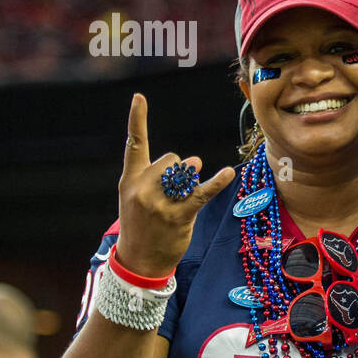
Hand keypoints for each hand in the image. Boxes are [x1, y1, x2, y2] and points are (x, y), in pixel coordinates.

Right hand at [117, 94, 235, 276]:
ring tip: (181, 197)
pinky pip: (202, 193)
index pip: (134, 144)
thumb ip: (156, 175)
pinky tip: (228, 173)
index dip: (136, 119)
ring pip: (186, 172)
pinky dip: (217, 182)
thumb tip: (193, 162)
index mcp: (130, 180)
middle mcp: (143, 188)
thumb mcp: (135, 197)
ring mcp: (160, 203)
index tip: (139, 97)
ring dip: (191, 178)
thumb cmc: (141, 224)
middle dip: (179, 169)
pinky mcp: (180, 215)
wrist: (139, 259)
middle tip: (172, 192)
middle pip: (172, 159)